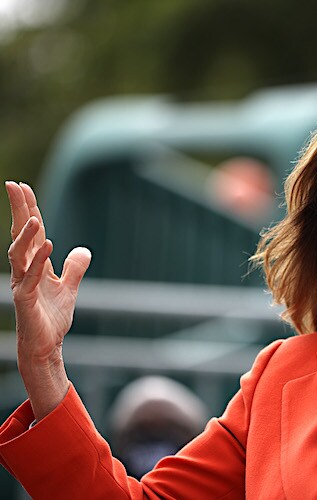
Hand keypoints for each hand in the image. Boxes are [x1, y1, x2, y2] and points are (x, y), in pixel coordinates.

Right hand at [6, 181, 90, 418]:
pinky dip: (39, 261)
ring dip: (27, 235)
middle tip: (14, 185)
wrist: (46, 345)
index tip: (22, 187)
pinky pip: (30, 278)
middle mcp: (25, 270)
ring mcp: (23, 284)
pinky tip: (48, 246)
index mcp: (35, 265)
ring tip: (35, 216)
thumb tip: (82, 250)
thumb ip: (74, 268)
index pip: (32, 232)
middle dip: (19, 211)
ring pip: (20, 254)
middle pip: (21, 235)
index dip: (28, 209)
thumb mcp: (69, 287)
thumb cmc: (52, 318)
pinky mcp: (25, 301)